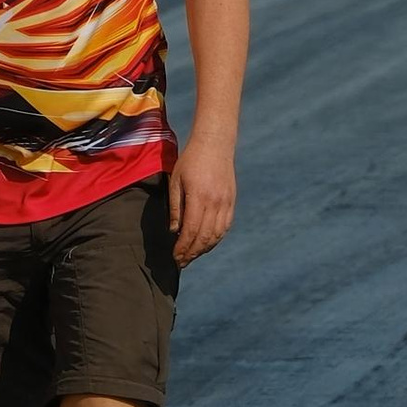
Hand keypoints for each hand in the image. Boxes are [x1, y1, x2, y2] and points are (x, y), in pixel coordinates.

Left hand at [168, 132, 237, 262]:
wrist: (215, 144)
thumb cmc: (190, 161)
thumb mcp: (176, 181)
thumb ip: (175, 207)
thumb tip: (175, 231)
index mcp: (199, 197)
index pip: (191, 231)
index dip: (183, 247)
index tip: (176, 257)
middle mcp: (215, 202)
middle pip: (205, 236)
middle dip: (192, 252)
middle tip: (181, 261)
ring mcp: (225, 202)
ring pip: (217, 234)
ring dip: (204, 248)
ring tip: (192, 256)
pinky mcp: (231, 201)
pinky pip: (225, 226)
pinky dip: (216, 238)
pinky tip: (207, 244)